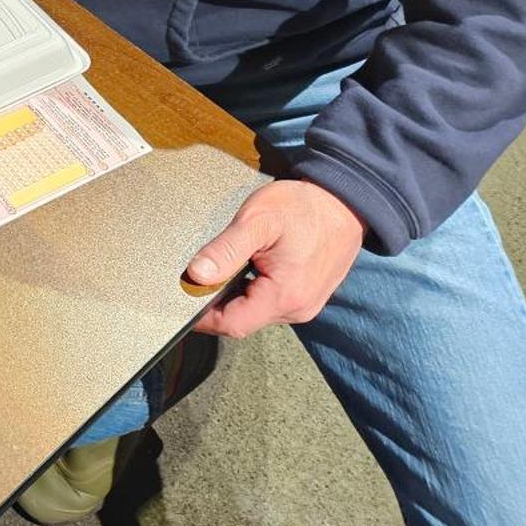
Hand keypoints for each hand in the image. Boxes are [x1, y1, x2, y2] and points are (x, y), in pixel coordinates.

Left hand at [186, 179, 364, 337]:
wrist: (344, 200)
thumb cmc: (303, 206)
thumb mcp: (258, 220)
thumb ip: (226, 249)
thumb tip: (196, 274)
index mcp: (285, 297)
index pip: (232, 325)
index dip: (202, 316)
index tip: (181, 297)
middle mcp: (297, 309)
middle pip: (242, 320)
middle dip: (215, 304)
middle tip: (194, 277)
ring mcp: (304, 304)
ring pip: (255, 312)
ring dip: (232, 296)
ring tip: (219, 268)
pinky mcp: (306, 295)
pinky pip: (269, 302)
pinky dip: (250, 290)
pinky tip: (242, 268)